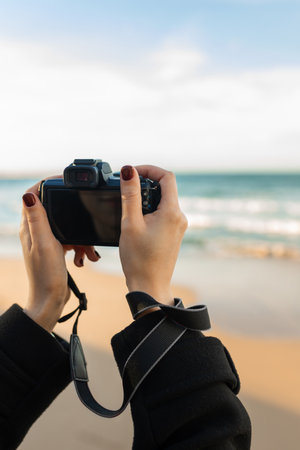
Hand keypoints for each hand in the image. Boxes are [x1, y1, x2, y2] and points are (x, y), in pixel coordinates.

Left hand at [20, 179, 99, 331]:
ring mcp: (46, 240)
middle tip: (85, 211)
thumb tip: (28, 194)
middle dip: (71, 213)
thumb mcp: (44, 243)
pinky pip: (71, 239)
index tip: (63, 180)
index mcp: (29, 227)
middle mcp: (35, 231)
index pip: (33, 195)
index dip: (46, 184)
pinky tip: (85, 257)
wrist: (51, 300)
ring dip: (80, 235)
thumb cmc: (46, 275)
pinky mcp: (56, 249)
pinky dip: (80, 246)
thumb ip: (38, 219)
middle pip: (54, 209)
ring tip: (87, 250)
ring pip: (66, 226)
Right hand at [119, 165, 186, 304]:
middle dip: (145, 183)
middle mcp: (179, 217)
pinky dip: (150, 209)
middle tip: (126, 188)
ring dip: (147, 197)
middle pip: (165, 187)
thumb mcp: (130, 223)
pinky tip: (136, 219)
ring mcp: (178, 226)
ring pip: (164, 200)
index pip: (167, 177)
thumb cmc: (139, 259)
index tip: (132, 173)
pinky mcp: (174, 233)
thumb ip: (130, 195)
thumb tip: (129, 170)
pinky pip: (164, 212)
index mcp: (172, 212)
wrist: (150, 286)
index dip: (149, 169)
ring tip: (129, 205)